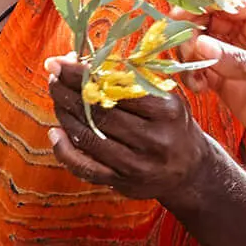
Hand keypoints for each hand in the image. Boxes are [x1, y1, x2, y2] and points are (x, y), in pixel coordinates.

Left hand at [46, 57, 220, 206]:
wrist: (192, 171)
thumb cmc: (173, 125)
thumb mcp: (165, 97)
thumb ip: (131, 80)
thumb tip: (85, 61)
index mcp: (166, 111)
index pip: (116, 87)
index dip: (83, 75)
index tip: (61, 62)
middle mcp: (153, 140)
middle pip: (99, 112)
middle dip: (69, 91)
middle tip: (53, 75)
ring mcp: (137, 165)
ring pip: (89, 138)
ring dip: (65, 114)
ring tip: (56, 96)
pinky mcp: (123, 184)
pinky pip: (85, 168)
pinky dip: (64, 150)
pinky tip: (55, 132)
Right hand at [187, 0, 245, 185]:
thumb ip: (240, 63)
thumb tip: (199, 44)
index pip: (228, 2)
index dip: (202, 4)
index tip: (178, 16)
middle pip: (209, 22)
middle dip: (190, 30)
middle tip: (181, 49)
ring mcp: (240, 66)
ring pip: (202, 47)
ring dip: (188, 54)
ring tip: (192, 72)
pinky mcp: (233, 91)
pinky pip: (203, 74)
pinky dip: (193, 76)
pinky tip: (198, 87)